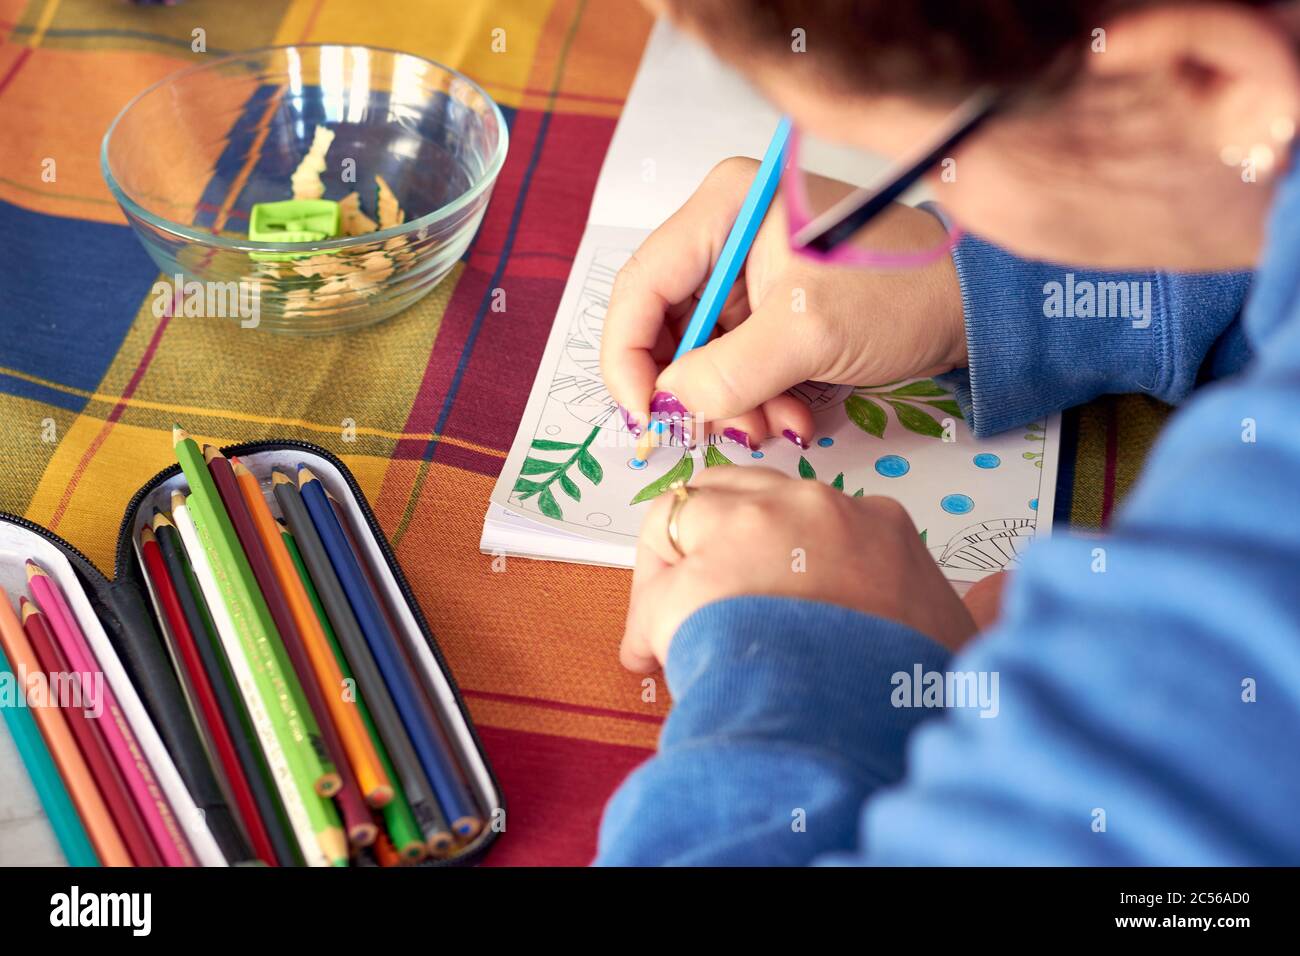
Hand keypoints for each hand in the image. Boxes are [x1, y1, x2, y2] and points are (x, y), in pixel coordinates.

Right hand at [601, 156, 966, 449]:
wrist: (973, 307)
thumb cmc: (901, 295)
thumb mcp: (808, 335)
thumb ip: (727, 374)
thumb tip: (668, 406)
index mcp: (724, 208)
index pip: (640, 286)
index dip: (629, 358)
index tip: (644, 414)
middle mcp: (725, 232)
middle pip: (664, 323)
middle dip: (688, 387)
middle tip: (709, 432)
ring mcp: (746, 272)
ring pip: (699, 353)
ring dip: (727, 402)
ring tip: (772, 427)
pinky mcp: (769, 307)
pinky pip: (734, 362)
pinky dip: (754, 398)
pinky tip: (792, 417)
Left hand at [620, 467, 976, 671]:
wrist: (862, 723)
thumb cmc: (907, 688)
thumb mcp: (957, 634)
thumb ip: (977, 605)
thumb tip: (1004, 592)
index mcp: (875, 524)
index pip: (804, 509)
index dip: (773, 549)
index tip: (765, 588)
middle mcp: (811, 510)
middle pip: (736, 494)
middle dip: (711, 542)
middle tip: (704, 599)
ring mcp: (750, 532)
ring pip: (683, 516)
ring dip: (671, 571)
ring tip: (674, 628)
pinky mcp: (696, 573)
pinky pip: (652, 587)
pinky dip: (647, 624)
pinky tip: (657, 657)